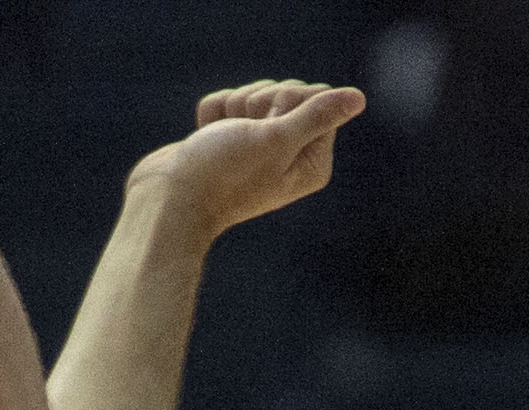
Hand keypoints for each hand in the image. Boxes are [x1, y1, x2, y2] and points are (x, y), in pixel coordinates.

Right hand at [133, 80, 366, 241]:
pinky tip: (206, 141)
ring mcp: (257, 147)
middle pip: (285, 91)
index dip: (286, 102)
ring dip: (231, 109)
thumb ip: (317, 116)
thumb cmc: (225, 174)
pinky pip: (225, 101)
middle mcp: (289, 155)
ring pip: (252, 93)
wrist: (170, 199)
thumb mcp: (277, 140)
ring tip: (221, 143)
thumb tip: (358, 99)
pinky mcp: (228, 138)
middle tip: (242, 140)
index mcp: (311, 161)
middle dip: (257, 105)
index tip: (268, 129)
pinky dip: (212, 115)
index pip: (315, 95)